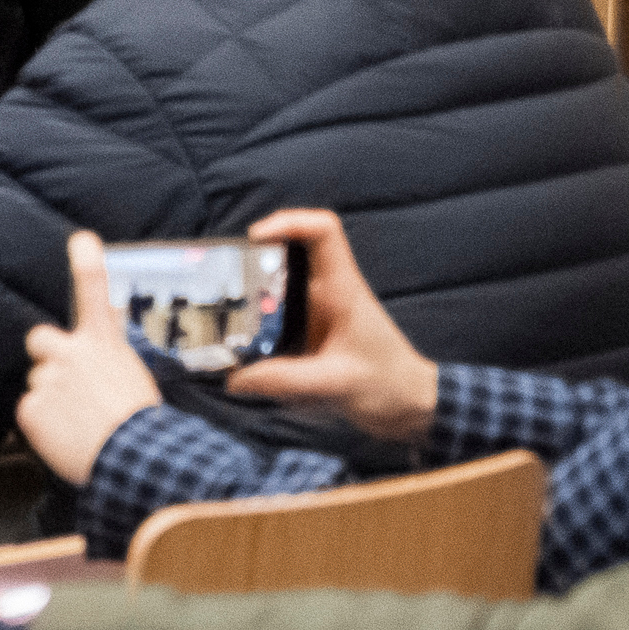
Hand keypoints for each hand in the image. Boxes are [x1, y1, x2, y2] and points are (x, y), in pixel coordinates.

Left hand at [17, 230, 165, 487]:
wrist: (136, 460)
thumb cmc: (143, 427)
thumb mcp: (134, 380)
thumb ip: (107, 365)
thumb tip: (95, 369)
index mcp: (104, 345)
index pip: (95, 293)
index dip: (87, 262)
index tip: (82, 240)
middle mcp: (70, 353)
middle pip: (40, 339)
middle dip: (46, 354)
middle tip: (63, 378)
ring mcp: (48, 378)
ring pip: (40, 384)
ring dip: (53, 399)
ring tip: (81, 424)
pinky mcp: (30, 408)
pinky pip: (31, 413)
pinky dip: (44, 427)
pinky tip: (68, 439)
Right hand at [222, 203, 438, 438]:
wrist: (411, 407)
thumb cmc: (388, 387)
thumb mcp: (336, 385)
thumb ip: (285, 381)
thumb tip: (233, 378)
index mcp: (341, 290)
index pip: (322, 231)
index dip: (288, 222)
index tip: (255, 239)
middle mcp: (326, 292)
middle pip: (286, 253)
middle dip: (250, 260)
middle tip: (219, 280)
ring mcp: (316, 312)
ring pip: (274, 286)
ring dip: (247, 295)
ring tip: (217, 313)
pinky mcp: (308, 332)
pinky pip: (272, 317)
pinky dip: (252, 327)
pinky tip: (237, 349)